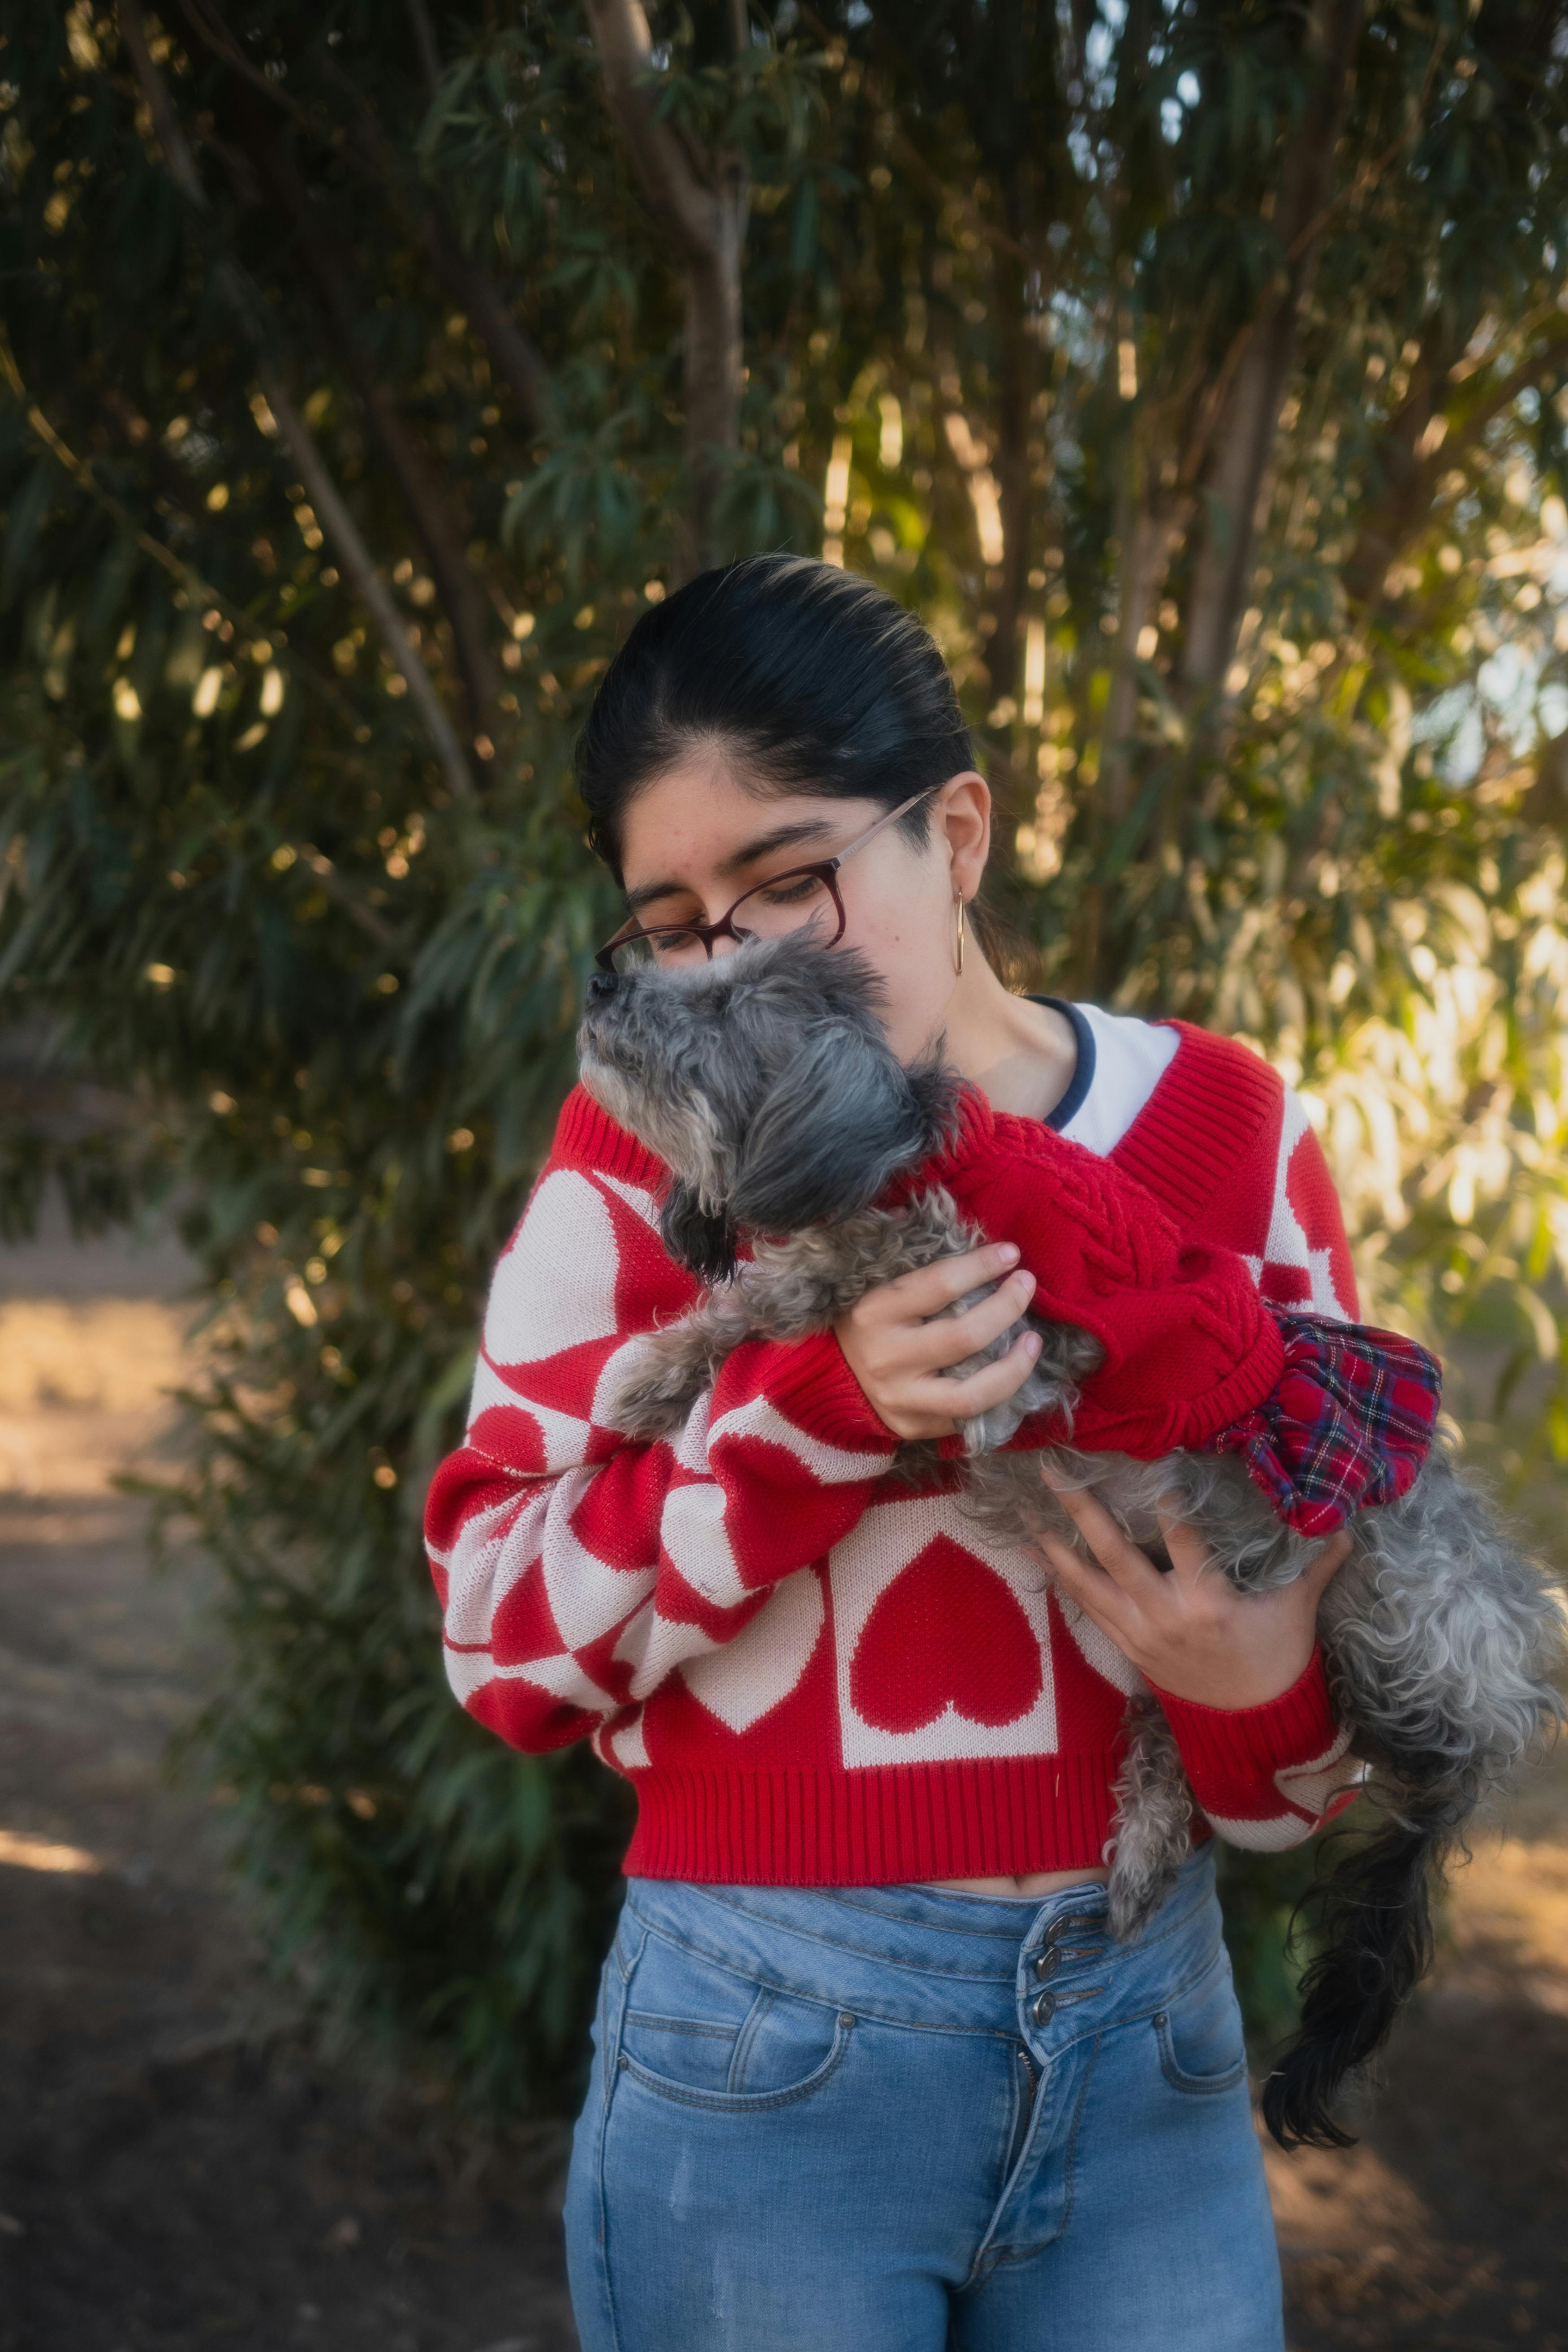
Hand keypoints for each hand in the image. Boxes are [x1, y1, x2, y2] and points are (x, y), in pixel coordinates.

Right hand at [834, 1242, 1042, 1439]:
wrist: (827, 1373)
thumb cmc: (866, 1318)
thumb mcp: (878, 1284)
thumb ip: (921, 1267)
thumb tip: (975, 1246)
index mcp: (874, 1312)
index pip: (940, 1284)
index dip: (982, 1266)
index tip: (1010, 1253)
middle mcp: (886, 1359)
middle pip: (963, 1337)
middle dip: (1007, 1307)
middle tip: (1026, 1285)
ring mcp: (899, 1399)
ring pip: (971, 1394)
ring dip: (1014, 1367)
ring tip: (1033, 1341)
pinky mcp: (912, 1426)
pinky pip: (967, 1418)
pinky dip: (998, 1396)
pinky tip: (1012, 1373)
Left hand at [1030, 1472, 1350, 1710]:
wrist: (1252, 1722)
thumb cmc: (1276, 1658)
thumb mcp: (1297, 1610)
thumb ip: (1317, 1565)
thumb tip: (1347, 1524)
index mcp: (1208, 1602)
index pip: (1183, 1542)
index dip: (1166, 1504)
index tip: (1146, 1466)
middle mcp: (1165, 1615)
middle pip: (1115, 1556)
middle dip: (1082, 1513)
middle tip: (1054, 1474)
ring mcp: (1140, 1633)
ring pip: (1088, 1584)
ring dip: (1056, 1547)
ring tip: (1026, 1512)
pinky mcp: (1128, 1647)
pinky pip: (1087, 1610)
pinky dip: (1063, 1581)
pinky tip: (1039, 1555)